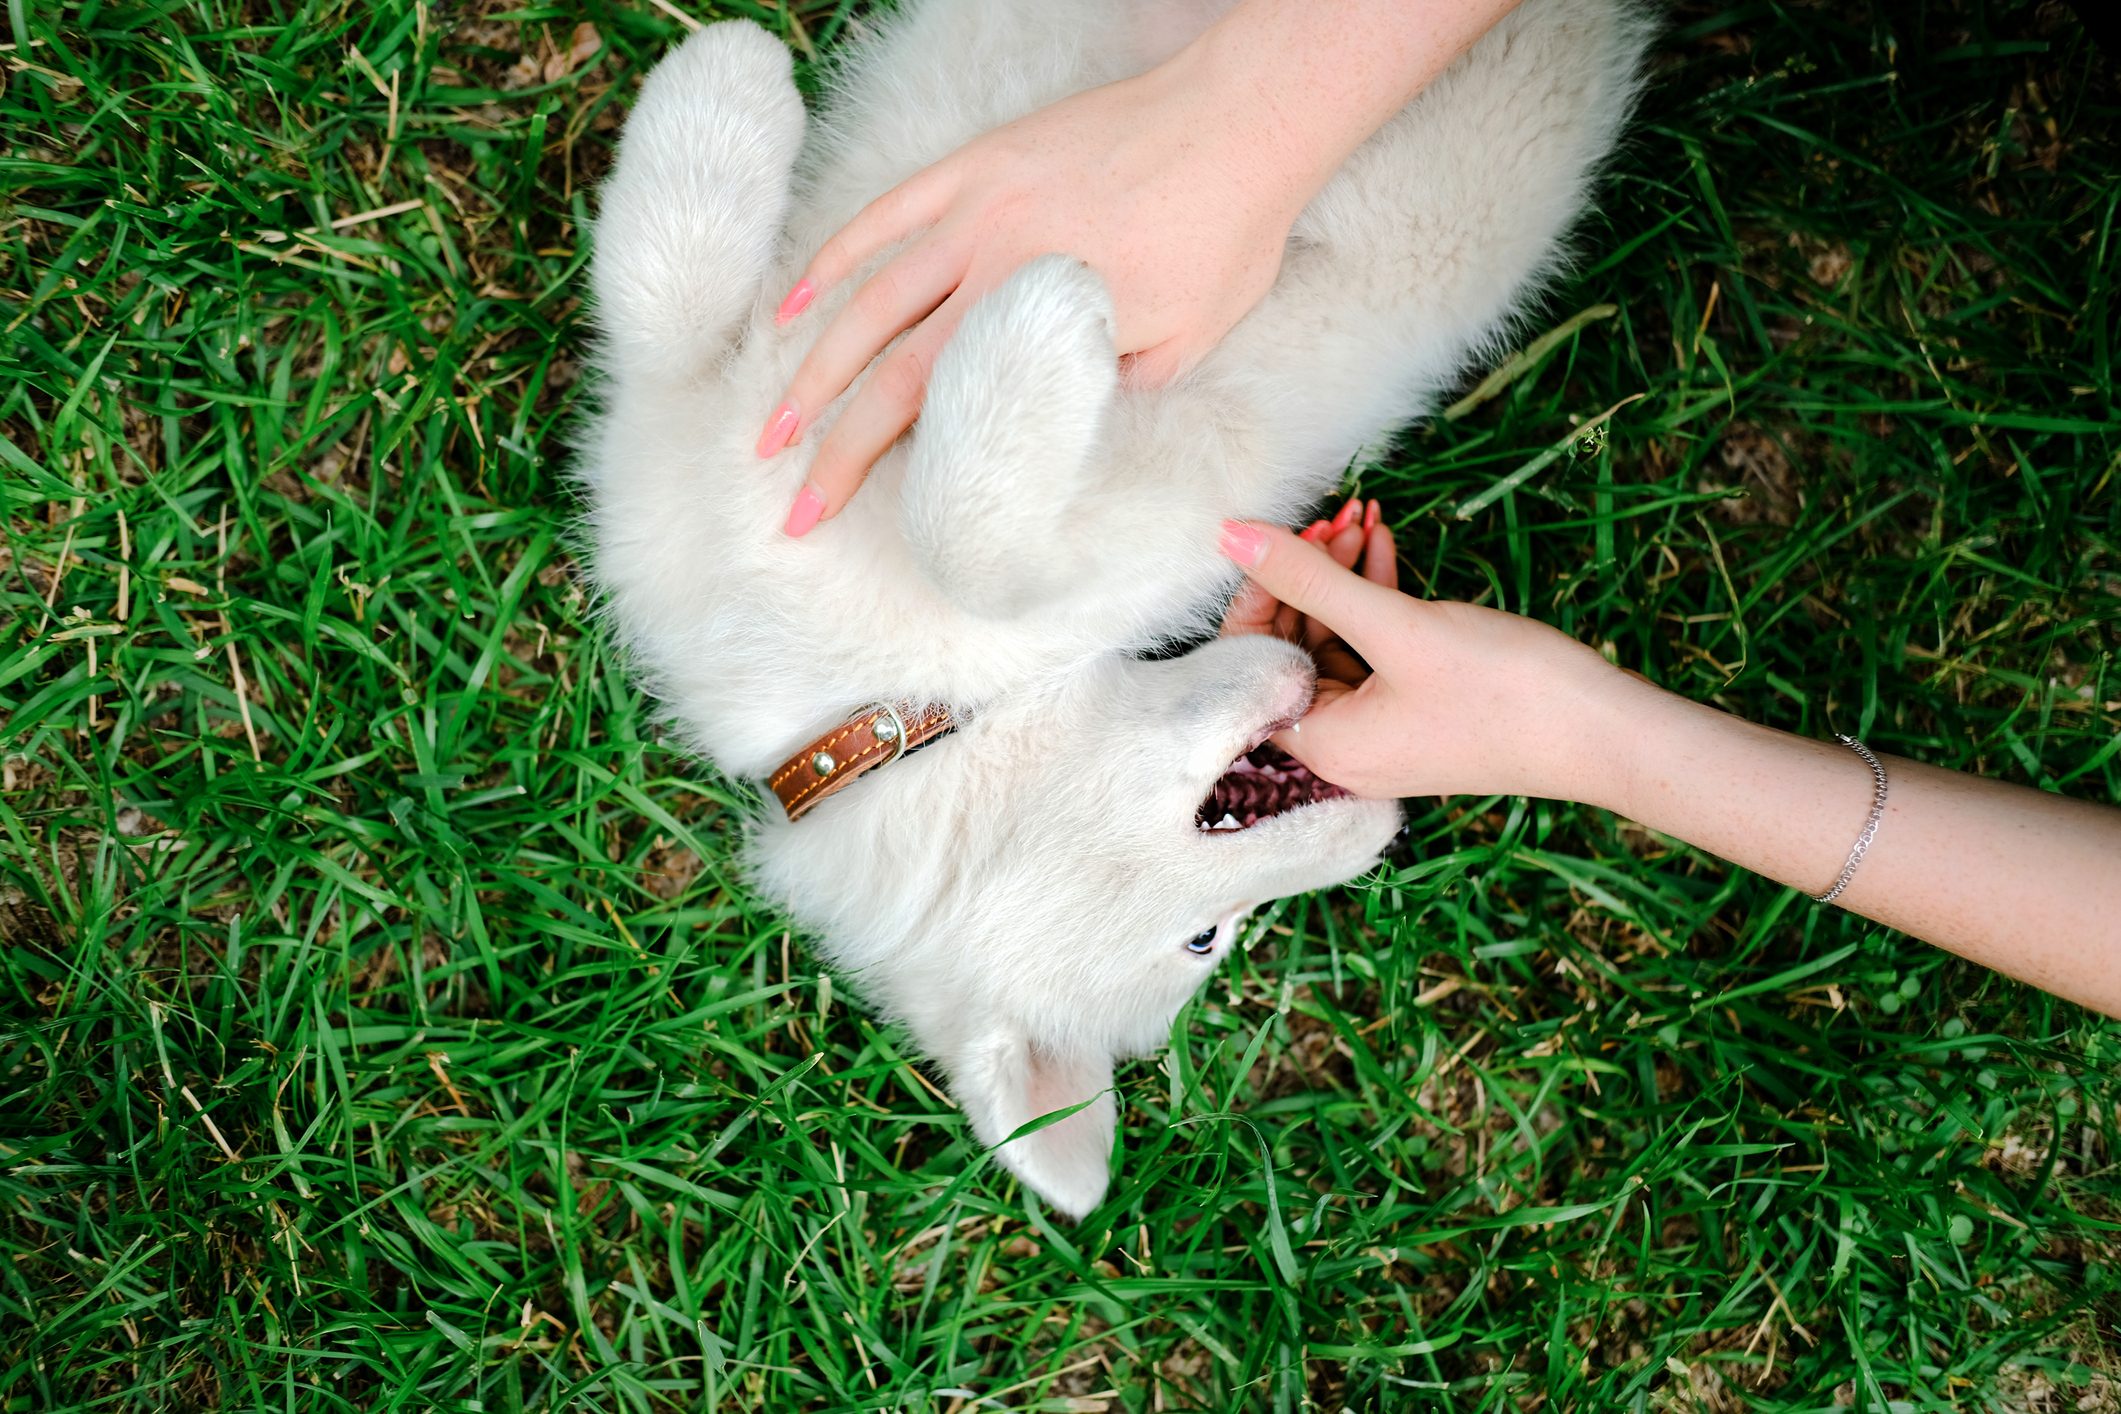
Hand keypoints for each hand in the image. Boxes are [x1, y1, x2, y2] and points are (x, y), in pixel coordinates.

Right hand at [757, 43, 1318, 534]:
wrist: (1242, 119)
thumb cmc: (1227, 238)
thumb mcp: (1184, 345)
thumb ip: (1106, 391)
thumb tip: (1050, 434)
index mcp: (1035, 319)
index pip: (925, 406)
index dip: (863, 463)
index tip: (820, 509)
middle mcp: (993, 262)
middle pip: (883, 363)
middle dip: (825, 433)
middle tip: (781, 487)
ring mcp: (979, 205)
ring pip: (870, 292)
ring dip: (812, 357)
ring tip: (774, 417)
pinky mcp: (981, 162)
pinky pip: (890, 210)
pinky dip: (839, 252)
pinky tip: (800, 295)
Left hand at [1218, 514, 1632, 803]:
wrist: (1607, 731)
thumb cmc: (1504, 690)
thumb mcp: (1396, 624)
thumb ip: (1309, 578)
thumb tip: (1232, 536)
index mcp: (1321, 746)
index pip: (1249, 663)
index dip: (1259, 594)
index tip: (1280, 539)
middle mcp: (1341, 748)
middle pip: (1291, 648)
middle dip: (1305, 577)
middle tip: (1333, 517)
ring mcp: (1379, 730)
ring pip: (1335, 641)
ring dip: (1342, 578)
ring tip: (1362, 516)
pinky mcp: (1414, 709)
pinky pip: (1375, 649)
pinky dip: (1375, 598)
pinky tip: (1383, 544)